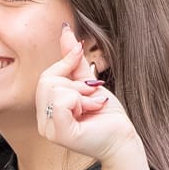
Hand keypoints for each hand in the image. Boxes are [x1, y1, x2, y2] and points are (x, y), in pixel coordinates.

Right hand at [37, 23, 135, 168]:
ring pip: (54, 89)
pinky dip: (82, 101)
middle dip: (75, 83)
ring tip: (93, 105)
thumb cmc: (107, 115)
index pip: (45, 76)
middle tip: (92, 95)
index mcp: (47, 111)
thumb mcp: (87, 82)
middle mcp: (43, 122)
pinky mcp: (60, 134)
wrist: (124, 138)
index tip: (83, 64)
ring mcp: (49, 130)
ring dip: (82, 93)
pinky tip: (92, 111)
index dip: (65, 64)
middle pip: (46, 80)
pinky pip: (62, 102)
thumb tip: (65, 31)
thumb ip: (72, 60)